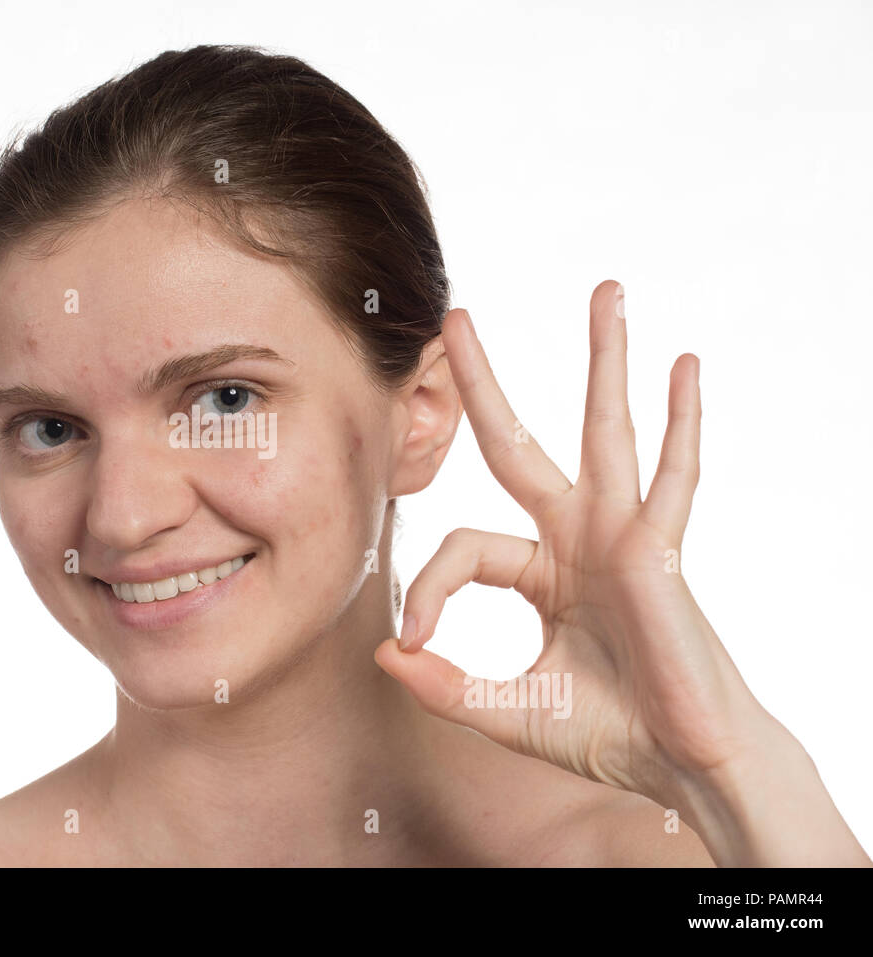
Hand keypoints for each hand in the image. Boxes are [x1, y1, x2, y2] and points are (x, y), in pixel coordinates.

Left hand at [375, 280, 772, 814]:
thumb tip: (385, 654)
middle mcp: (577, 538)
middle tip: (456, 317)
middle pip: (519, 442)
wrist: (683, 768)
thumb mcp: (506, 711)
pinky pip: (674, 477)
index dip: (427, 588)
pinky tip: (684, 366)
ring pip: (605, 432)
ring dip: (604, 361)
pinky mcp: (660, 551)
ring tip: (606, 292)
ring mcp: (621, 537)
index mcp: (539, 570)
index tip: (414, 640)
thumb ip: (445, 685)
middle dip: (485, 380)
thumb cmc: (608, 737)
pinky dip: (682, 422)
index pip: (461, 545)